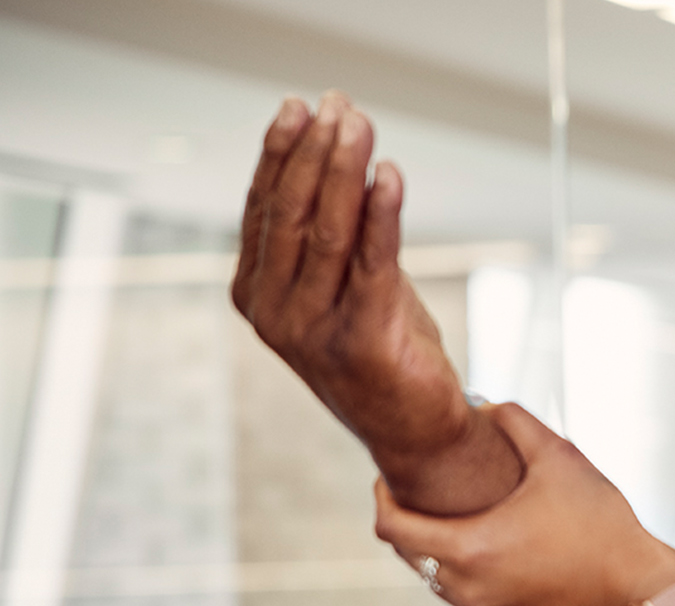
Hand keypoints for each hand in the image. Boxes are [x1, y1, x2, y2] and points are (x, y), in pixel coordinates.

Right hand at [230, 93, 520, 512]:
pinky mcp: (363, 339)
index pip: (263, 209)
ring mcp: (312, 329)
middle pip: (290, 212)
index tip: (301, 107)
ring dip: (345, 169)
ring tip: (358, 123)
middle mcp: (274, 311)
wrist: (415, 430)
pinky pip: (372, 263)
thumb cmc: (381, 348)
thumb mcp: (348, 283)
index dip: (281, 153)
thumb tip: (343, 157)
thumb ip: (337, 234)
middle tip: (335, 104)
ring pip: (327, 231)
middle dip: (313, 151)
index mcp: (255, 293)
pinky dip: (382, 213)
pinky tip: (389, 175)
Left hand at [372, 403, 674, 605]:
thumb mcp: (562, 461)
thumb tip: (485, 405)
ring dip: (440, 549)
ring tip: (466, 519)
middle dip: (410, 520)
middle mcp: (466, 589)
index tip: (391, 478)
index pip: (390, 526)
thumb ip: (516, 423)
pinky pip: (469, 598)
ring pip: (436, 579)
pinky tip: (499, 551)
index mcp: (468, 548)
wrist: (640, 597)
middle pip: (408, 553)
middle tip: (426, 492)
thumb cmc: (603, 527)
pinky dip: (470, 573)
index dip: (382, 497)